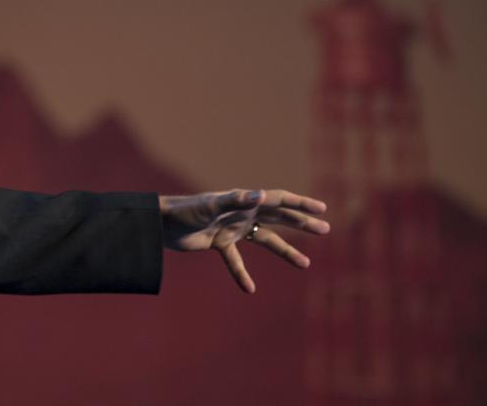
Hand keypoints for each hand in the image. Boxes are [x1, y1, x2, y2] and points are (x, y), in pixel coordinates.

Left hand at [159, 189, 328, 293]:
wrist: (161, 223)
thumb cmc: (185, 210)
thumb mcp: (211, 204)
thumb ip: (235, 200)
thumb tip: (260, 196)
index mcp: (244, 200)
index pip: (279, 200)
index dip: (301, 204)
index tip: (322, 209)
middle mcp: (242, 212)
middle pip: (279, 218)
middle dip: (302, 223)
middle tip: (325, 230)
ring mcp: (232, 228)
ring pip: (265, 240)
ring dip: (285, 251)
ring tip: (305, 264)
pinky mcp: (219, 243)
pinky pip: (236, 261)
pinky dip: (242, 274)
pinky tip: (249, 289)